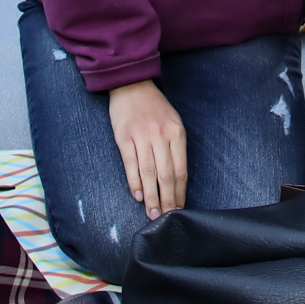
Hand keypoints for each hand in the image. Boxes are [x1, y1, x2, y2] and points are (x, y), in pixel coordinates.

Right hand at [108, 80, 187, 218]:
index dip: (180, 192)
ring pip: (148, 173)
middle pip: (166, 174)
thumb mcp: (173, 122)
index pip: (180, 169)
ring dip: (150, 196)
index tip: (180, 208)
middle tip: (166, 218)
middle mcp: (160, 135)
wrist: (131, 85)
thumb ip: (175, 147)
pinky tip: (137, 195)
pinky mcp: (124, 137)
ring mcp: (141, 136)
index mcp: (176, 132)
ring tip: (152, 213)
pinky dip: (134, 182)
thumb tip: (175, 179)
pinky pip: (131, 164)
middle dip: (167, 199)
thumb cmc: (155, 107)